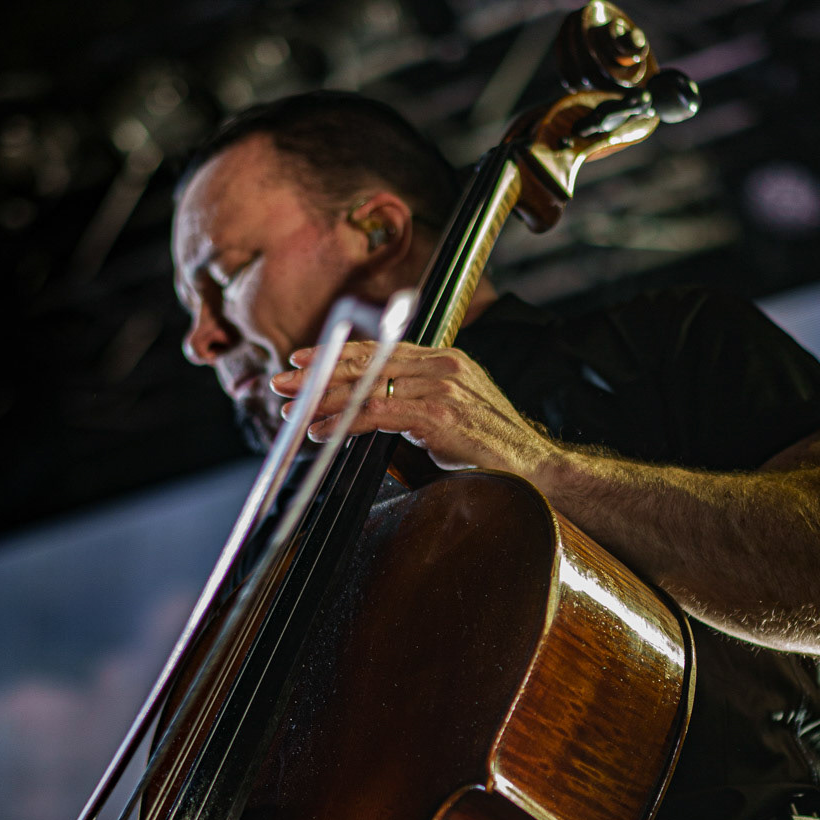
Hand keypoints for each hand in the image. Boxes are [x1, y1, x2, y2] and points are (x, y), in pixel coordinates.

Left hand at [269, 341, 553, 474]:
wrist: (536, 470)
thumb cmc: (493, 452)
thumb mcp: (452, 419)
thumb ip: (416, 408)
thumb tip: (370, 415)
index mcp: (447, 361)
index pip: (382, 348)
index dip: (339, 352)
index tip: (305, 359)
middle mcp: (444, 366)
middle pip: (369, 361)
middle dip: (319, 370)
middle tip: (282, 379)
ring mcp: (443, 389)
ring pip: (368, 386)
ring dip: (323, 398)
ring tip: (292, 408)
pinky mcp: (439, 417)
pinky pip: (379, 413)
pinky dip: (344, 421)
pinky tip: (322, 430)